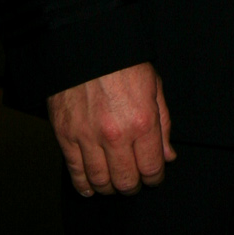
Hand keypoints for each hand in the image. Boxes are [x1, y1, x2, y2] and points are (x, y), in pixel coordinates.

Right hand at [48, 63, 175, 196]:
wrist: (87, 47)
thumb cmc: (124, 63)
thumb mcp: (154, 87)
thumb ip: (163, 125)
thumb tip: (168, 156)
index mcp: (142, 122)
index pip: (152, 169)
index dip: (154, 178)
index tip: (152, 177)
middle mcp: (116, 135)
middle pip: (125, 181)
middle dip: (132, 186)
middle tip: (132, 181)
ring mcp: (88, 137)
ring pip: (100, 181)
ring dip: (108, 187)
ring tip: (112, 183)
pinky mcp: (65, 135)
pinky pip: (74, 171)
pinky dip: (83, 184)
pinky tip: (89, 187)